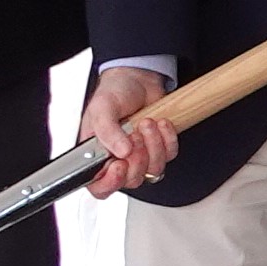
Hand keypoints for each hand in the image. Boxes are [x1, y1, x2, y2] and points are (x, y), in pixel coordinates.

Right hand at [81, 65, 177, 194]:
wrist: (137, 78)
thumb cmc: (114, 93)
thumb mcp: (102, 108)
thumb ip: (106, 131)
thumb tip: (120, 152)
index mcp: (96, 156)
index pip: (100, 187)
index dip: (111, 183)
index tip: (120, 164)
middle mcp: (118, 160)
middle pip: (132, 180)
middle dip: (137, 158)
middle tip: (134, 134)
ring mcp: (141, 156)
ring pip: (154, 170)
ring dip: (154, 146)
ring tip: (146, 123)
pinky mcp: (160, 148)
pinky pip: (170, 155)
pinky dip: (168, 139)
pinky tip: (160, 123)